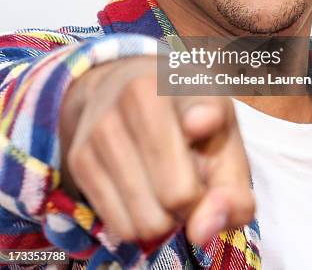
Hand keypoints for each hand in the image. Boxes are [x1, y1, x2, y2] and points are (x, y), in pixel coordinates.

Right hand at [59, 55, 254, 245]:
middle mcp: (126, 102)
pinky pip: (118, 226)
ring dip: (165, 215)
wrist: (130, 80)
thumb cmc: (192, 111)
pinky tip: (144, 185)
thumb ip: (233, 190)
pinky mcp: (78, 160)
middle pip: (171, 202)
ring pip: (142, 222)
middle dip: (191, 203)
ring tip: (167, 177)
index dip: (212, 180)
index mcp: (165, 90)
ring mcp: (98, 131)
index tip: (203, 137)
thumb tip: (201, 231)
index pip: (187, 176)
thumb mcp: (227, 137)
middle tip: (192, 173)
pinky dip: (139, 219)